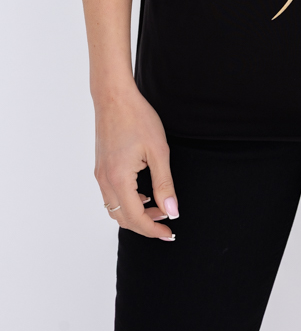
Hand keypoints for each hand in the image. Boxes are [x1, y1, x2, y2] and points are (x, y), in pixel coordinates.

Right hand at [94, 84, 178, 239]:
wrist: (114, 97)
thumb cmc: (137, 118)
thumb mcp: (158, 151)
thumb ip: (164, 184)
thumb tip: (171, 211)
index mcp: (119, 179)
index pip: (136, 218)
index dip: (153, 230)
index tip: (169, 233)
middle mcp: (105, 181)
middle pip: (123, 219)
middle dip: (145, 224)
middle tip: (167, 222)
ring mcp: (100, 174)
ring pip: (115, 209)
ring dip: (135, 214)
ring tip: (158, 208)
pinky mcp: (100, 167)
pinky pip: (111, 196)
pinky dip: (126, 202)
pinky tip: (143, 194)